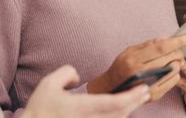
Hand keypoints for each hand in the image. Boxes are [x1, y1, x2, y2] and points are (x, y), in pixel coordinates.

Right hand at [23, 65, 149, 117]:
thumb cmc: (38, 109)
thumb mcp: (48, 84)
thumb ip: (67, 73)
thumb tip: (77, 77)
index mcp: (80, 108)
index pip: (112, 103)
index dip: (131, 97)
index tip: (143, 88)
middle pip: (119, 114)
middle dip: (135, 102)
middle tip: (146, 92)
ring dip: (128, 111)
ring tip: (138, 99)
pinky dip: (117, 117)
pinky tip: (122, 110)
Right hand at [88, 33, 185, 98]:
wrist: (112, 89)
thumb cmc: (122, 66)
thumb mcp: (130, 50)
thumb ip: (148, 44)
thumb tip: (166, 38)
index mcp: (135, 59)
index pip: (162, 47)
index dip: (179, 40)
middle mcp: (142, 73)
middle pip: (170, 58)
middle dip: (179, 51)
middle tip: (178, 49)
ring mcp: (148, 86)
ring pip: (175, 70)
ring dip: (177, 62)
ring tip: (171, 60)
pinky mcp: (153, 95)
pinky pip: (174, 81)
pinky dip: (175, 73)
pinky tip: (168, 70)